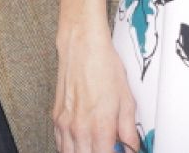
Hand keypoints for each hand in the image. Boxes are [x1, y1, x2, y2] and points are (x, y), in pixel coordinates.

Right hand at [53, 24, 136, 152]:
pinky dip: (70, 148)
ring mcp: (65, 124)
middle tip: (108, 147)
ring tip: (96, 145)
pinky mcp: (56, 118)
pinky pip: (60, 144)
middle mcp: (79, 129)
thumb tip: (132, 147)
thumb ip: (129, 130)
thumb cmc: (104, 67)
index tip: (119, 152)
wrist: (82, 47)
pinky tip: (81, 141)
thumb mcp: (126, 99)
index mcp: (100, 126)